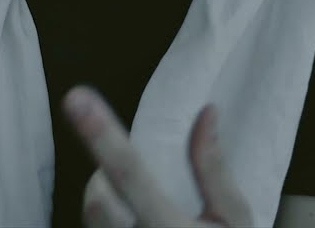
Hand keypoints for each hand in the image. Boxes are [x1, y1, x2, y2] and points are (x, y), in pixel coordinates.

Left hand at [64, 86, 249, 227]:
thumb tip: (206, 114)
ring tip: (139, 209)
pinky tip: (133, 222)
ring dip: (107, 206)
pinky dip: (111, 223)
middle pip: (95, 201)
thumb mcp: (236, 220)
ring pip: (93, 221)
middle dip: (103, 180)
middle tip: (126, 177)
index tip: (78, 98)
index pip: (131, 174)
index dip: (102, 135)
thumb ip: (214, 169)